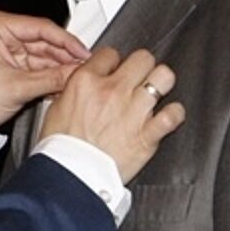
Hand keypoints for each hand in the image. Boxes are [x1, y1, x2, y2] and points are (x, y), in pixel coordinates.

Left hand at [0, 11, 90, 141]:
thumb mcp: (16, 88)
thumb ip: (52, 78)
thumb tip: (77, 72)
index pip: (42, 27)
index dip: (67, 41)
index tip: (84, 52)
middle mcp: (3, 34)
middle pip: (46, 41)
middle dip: (66, 56)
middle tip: (86, 68)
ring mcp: (9, 51)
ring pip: (46, 56)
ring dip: (61, 68)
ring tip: (78, 77)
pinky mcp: (13, 67)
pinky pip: (40, 68)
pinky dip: (53, 76)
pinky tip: (65, 82)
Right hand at [41, 47, 184, 182]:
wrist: (69, 176)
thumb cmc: (59, 148)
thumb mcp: (55, 108)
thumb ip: (75, 90)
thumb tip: (85, 83)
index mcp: (86, 82)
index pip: (110, 54)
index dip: (114, 62)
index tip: (115, 70)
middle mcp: (112, 92)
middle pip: (142, 58)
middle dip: (142, 66)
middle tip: (138, 77)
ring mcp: (133, 112)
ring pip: (164, 77)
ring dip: (161, 84)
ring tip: (156, 91)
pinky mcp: (147, 135)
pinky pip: (173, 114)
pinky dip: (174, 114)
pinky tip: (167, 116)